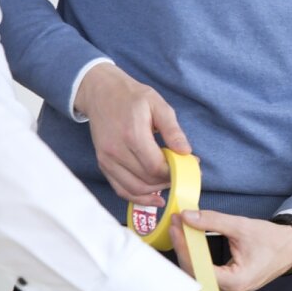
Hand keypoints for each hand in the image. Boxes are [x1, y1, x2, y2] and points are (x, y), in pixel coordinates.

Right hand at [75, 62, 190, 206]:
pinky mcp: (103, 164)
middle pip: (146, 180)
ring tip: (171, 183)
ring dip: (155, 191)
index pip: (155, 166)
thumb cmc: (133, 97)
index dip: (175, 172)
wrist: (101, 93)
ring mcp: (106, 160)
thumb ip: (173, 130)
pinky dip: (137, 196)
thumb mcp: (158, 105)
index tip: (190, 167)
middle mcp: (116, 151)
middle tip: (184, 175)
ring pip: (133, 189)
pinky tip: (153, 197)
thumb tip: (186, 151)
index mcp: (132, 135)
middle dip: (168, 181)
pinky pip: (120, 189)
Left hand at [174, 210, 291, 290]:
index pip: (198, 267)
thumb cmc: (272, 240)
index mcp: (236, 281)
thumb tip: (187, 216)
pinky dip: (195, 266)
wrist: (291, 247)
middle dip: (182, 252)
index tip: (176, 227)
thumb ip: (213, 221)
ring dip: (187, 261)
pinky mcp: (228, 289)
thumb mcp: (242, 227)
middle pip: (193, 277)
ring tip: (183, 239)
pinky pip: (204, 281)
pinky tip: (191, 250)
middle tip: (177, 229)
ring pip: (196, 281)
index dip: (183, 247)